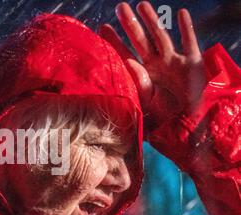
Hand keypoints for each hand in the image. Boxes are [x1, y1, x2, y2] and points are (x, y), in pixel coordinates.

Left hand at [100, 1, 205, 128]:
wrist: (184, 123)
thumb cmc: (162, 115)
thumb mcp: (146, 99)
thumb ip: (138, 81)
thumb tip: (129, 61)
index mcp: (142, 74)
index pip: (125, 54)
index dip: (114, 41)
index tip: (102, 27)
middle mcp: (156, 64)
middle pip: (141, 40)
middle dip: (131, 24)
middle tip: (120, 8)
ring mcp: (173, 62)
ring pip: (161, 37)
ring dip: (153, 21)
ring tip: (142, 5)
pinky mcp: (192, 64)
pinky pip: (190, 43)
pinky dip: (187, 29)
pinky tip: (181, 14)